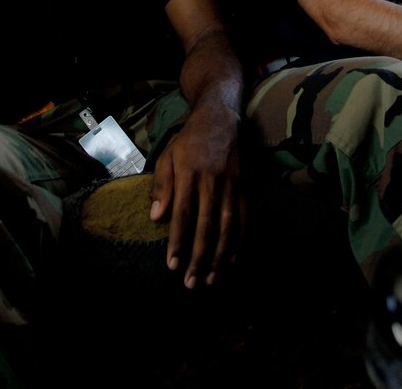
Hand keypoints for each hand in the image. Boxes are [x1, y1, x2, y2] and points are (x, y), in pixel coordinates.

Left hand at [149, 102, 242, 288]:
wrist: (221, 118)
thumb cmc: (188, 141)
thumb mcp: (167, 156)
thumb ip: (162, 186)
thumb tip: (155, 217)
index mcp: (190, 174)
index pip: (182, 214)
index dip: (177, 241)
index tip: (172, 265)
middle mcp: (212, 181)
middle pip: (206, 226)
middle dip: (199, 257)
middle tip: (192, 283)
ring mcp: (232, 185)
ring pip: (228, 226)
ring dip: (220, 256)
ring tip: (211, 278)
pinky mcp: (246, 186)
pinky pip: (245, 217)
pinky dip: (241, 240)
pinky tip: (234, 259)